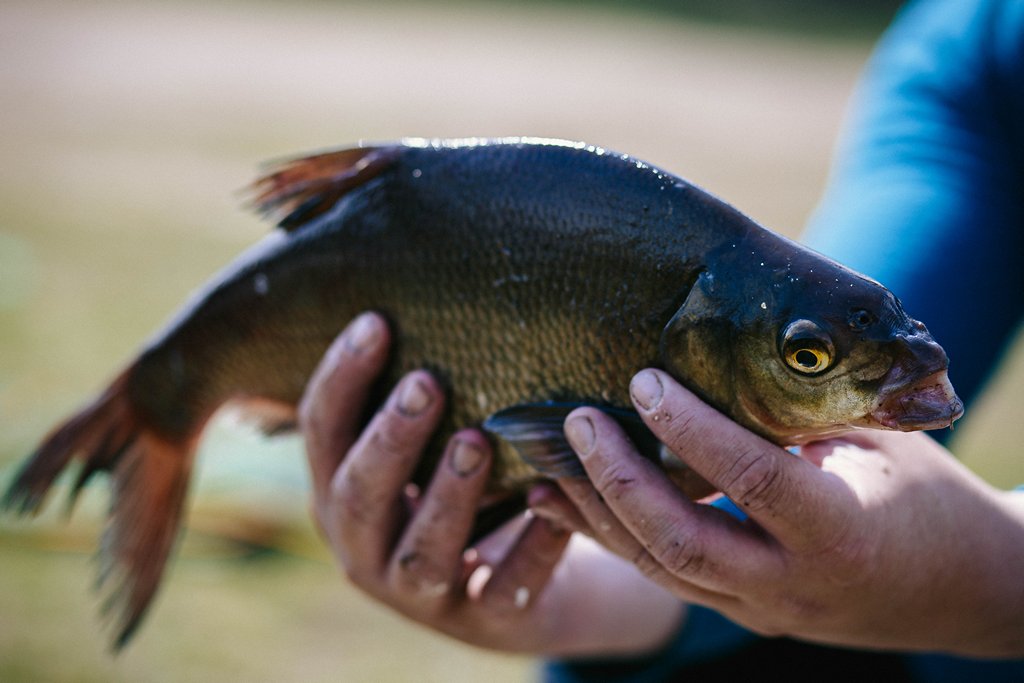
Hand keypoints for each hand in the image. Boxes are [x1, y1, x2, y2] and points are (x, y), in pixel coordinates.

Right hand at [299, 314, 684, 655]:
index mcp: (340, 493)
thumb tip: (425, 270)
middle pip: (359, 494)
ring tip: (477, 442)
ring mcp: (421, 594)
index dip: (341, 379)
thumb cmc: (461, 491)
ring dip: (447, 495)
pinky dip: (531, 548)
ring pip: (421, 552)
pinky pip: (505, 592)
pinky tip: (554, 502)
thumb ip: (413, 393)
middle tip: (426, 382)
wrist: (512, 589)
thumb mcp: (422, 449)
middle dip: (389, 438)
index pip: (320, 432)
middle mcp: (365, 547)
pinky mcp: (483, 622)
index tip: (376, 321)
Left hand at [542, 368, 1023, 656]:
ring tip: (549, 461)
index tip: (643, 381)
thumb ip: (813, 414)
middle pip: (683, 543)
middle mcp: (793, 583)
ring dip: (597, 515)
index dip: (692, 429)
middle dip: (620, 480)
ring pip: (660, 570)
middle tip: (579, 420)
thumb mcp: (882, 446)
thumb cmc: (928, 499)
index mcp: (842, 531)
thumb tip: (735, 351)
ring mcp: (762, 608)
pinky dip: (608, 539)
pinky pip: (662, 579)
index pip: (753, 480)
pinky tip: (561, 504)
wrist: (963, 592)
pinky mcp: (740, 611)